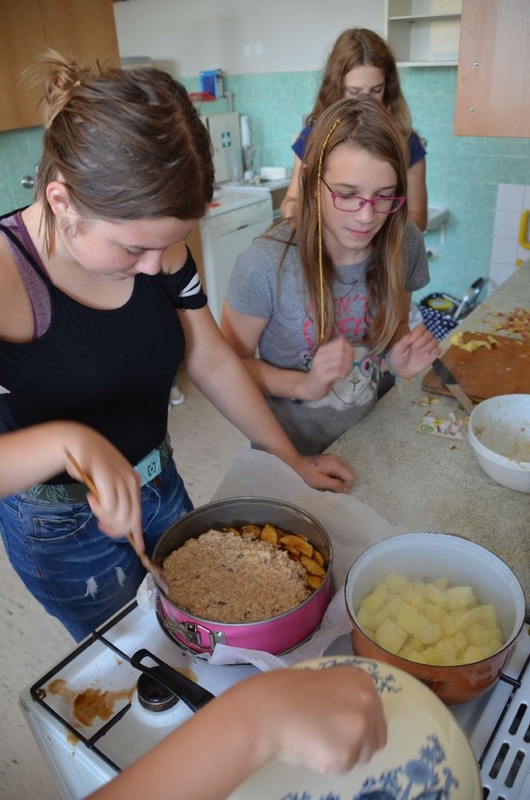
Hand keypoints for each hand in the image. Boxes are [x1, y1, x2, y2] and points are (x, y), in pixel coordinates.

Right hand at [63, 425, 143, 548]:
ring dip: (103, 516)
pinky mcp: (109, 480)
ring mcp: (121, 480)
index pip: (138, 512)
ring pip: (119, 514)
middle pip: (130, 518)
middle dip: (115, 529)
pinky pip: (108, 507)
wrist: (79, 443)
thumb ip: (114, 498)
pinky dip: (98, 508)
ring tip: (93, 503)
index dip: (136, 531)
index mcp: (133, 481)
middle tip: (101, 525)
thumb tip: (116, 522)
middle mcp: (131, 481)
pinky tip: (91, 497)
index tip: (139, 546)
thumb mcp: (108, 481)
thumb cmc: (91, 464)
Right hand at [233, 666, 386, 773]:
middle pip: (376, 739)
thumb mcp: (328, 682)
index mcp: (363, 681)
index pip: (377, 715)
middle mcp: (369, 702)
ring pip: (363, 756)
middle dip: (356, 742)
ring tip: (316, 737)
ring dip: (342, 753)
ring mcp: (359, 728)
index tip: (337, 723)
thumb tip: (358, 718)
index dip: (357, 724)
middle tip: (327, 735)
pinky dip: (328, 763)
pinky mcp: (347, 754)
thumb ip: (349, 697)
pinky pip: (343, 767)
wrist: (268, 709)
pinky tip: (311, 746)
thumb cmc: (290, 693)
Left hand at [294, 452, 354, 492]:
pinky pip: (340, 469)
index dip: (346, 485)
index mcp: (336, 464)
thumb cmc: (308, 474)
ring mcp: (335, 457)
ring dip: (339, 479)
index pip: (351, 476)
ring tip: (328, 481)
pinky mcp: (332, 459)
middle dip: (343, 482)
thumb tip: (346, 489)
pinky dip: (336, 475)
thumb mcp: (320, 482)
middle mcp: (338, 459)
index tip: (336, 489)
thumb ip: (335, 485)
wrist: (298, 463)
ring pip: (345, 472)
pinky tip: (327, 477)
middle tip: (331, 486)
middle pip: (349, 473)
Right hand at [302, 337, 355, 400]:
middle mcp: (320, 356)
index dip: (350, 349)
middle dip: (350, 359)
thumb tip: (345, 340)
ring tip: (346, 372)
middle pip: (342, 351)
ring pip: (340, 362)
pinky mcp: (322, 377)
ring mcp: (320, 367)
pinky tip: (342, 377)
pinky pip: (337, 373)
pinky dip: (343, 374)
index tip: (350, 357)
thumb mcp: (328, 359)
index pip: (340, 343)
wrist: (310, 386)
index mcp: (322, 349)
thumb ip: (337, 350)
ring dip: (347, 368)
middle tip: (349, 367)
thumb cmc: (322, 372)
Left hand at [388, 324, 440, 378]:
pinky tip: (428, 355)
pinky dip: (436, 351)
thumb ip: (406, 339)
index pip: (422, 328)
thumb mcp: (397, 348)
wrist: (399, 371)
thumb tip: (415, 333)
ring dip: (429, 346)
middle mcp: (422, 341)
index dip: (419, 332)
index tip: (412, 339)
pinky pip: (439, 350)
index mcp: (413, 336)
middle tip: (415, 348)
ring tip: (420, 353)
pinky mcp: (432, 357)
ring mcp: (427, 349)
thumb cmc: (396, 358)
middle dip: (423, 340)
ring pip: (435, 341)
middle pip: (429, 334)